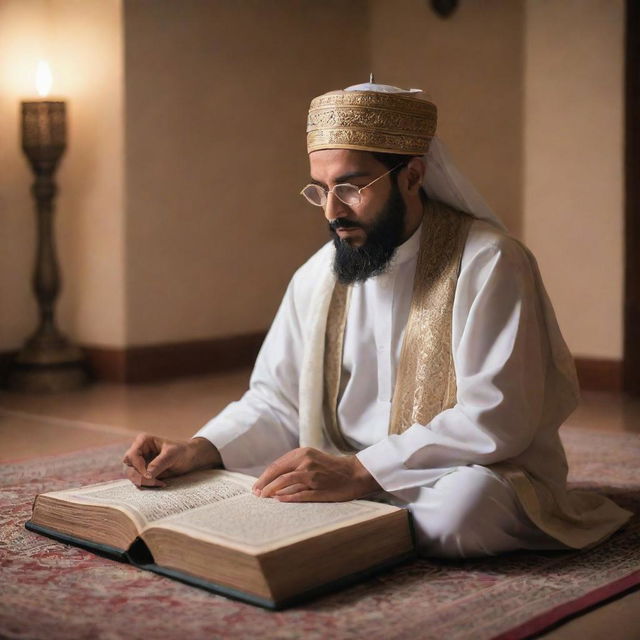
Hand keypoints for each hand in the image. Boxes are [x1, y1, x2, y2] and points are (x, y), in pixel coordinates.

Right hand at [122, 434, 220, 486]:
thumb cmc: (182, 451)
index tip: (148, 475)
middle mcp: (139, 451)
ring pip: (132, 476)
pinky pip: (140, 481)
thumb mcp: (172, 455)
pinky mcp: (144, 473)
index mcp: (143, 441)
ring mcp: (140, 463)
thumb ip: (158, 464)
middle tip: (155, 482)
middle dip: (139, 477)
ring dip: (144, 482)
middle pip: (128, 467)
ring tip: (161, 483)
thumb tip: (146, 476)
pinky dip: (148, 485)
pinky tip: (161, 483)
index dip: (138, 466)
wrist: (191, 457)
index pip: (131, 455)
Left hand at [252, 447, 379, 501]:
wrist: (354, 473)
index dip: (264, 476)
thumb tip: (272, 479)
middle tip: (256, 494)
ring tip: (263, 498)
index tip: (256, 486)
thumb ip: (294, 465)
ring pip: (286, 481)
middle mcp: (306, 461)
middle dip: (264, 484)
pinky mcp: (320, 488)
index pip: (277, 465)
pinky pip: (300, 493)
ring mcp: (313, 475)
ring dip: (272, 490)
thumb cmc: (330, 468)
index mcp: (303, 453)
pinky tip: (279, 501)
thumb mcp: (311, 459)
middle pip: (278, 472)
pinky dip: (288, 497)